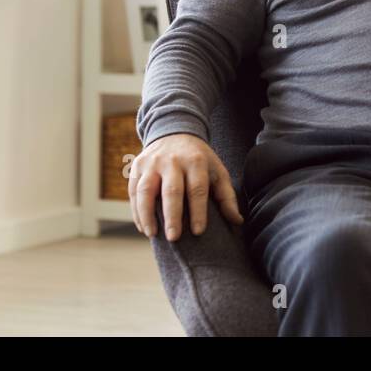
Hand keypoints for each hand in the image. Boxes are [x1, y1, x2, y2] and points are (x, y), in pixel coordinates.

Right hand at [128, 132, 242, 240]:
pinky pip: (133, 191)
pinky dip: (137, 211)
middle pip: (171, 190)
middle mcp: (172, 160)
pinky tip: (143, 227)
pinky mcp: (137, 166)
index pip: (197, 188)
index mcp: (195, 161)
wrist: (174, 132)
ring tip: (153, 235)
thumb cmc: (199, 159)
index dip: (198, 211)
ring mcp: (152, 163)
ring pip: (145, 190)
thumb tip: (237, 221)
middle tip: (174, 238)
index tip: (199, 231)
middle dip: (172, 216)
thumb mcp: (216, 171)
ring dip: (147, 214)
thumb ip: (226, 195)